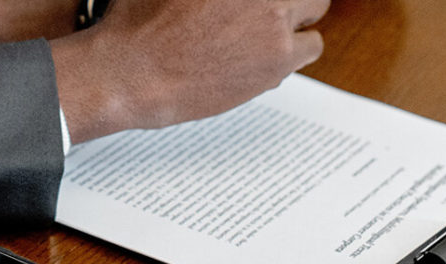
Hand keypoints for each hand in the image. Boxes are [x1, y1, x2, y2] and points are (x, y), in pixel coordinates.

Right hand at [52, 0, 329, 140]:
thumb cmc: (135, 26)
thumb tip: (217, 2)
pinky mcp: (277, 56)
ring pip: (315, 7)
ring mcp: (273, 16)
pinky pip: (310, 46)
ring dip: (296, 19)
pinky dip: (292, 52)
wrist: (129, 74)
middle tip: (268, 11)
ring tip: (269, 34)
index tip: (257, 6)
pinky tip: (264, 58)